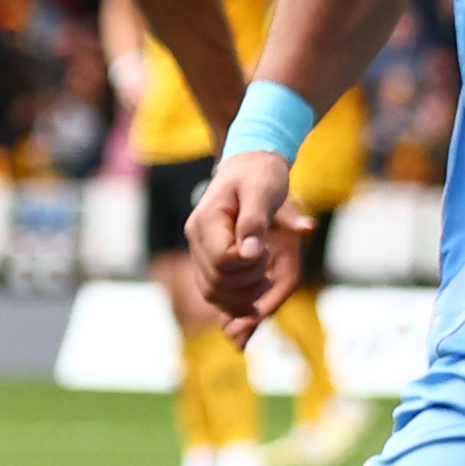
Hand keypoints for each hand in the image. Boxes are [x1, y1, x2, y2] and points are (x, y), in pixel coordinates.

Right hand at [183, 149, 306, 342]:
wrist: (250, 165)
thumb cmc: (259, 174)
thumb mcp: (263, 190)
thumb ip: (254, 222)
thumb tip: (250, 253)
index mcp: (206, 221)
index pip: (222, 261)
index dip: (249, 264)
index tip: (266, 247)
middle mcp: (196, 238)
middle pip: (217, 281)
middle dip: (250, 279)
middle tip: (268, 257)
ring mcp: (199, 250)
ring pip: (212, 292)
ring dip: (243, 296)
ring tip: (267, 278)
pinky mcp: (207, 259)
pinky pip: (214, 291)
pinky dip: (235, 300)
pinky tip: (257, 296)